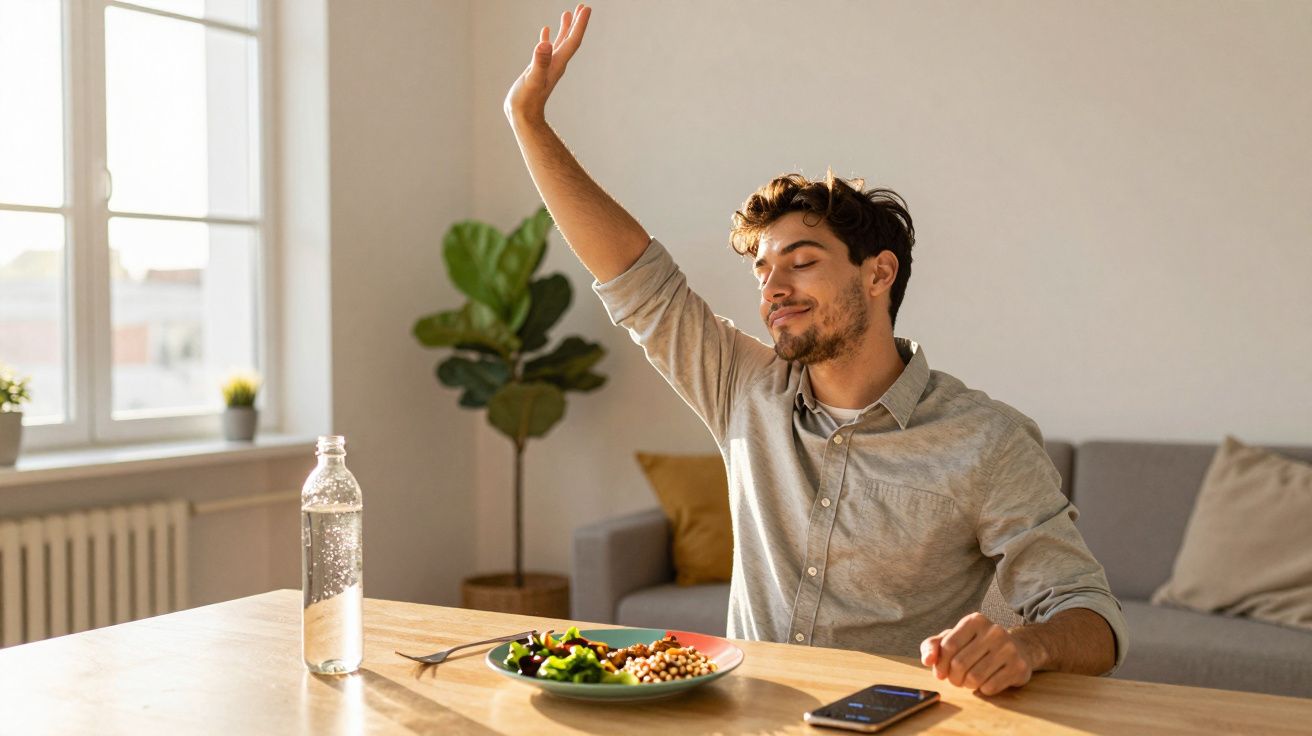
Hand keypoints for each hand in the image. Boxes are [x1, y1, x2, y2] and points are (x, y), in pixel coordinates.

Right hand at [504, 4, 591, 125]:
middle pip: (571, 39)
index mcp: (557, 63)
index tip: (587, 9)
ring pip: (561, 43)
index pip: (573, 40)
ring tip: (568, 13)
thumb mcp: (532, 79)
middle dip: (578, 22)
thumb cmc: (527, 101)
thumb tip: (546, 43)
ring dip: (566, 28)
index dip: (580, 24)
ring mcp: (548, 66)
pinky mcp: (539, 69)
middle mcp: (556, 63)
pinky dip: (548, 39)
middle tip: (583, 6)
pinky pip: (546, 50)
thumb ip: (539, 62)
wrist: (523, 117)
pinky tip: (546, 31)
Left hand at [919, 612, 1036, 695]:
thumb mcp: (954, 638)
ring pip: (974, 678)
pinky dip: (982, 689)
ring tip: (969, 681)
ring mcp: (1009, 649)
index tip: (940, 672)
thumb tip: (927, 660)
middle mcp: (994, 631)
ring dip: (967, 685)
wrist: (1018, 648)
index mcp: (974, 620)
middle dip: (953, 677)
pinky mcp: (1019, 667)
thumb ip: (933, 645)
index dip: (940, 664)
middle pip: (960, 664)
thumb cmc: (977, 644)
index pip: (948, 646)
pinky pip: (990, 687)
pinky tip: (985, 683)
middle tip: (956, 679)